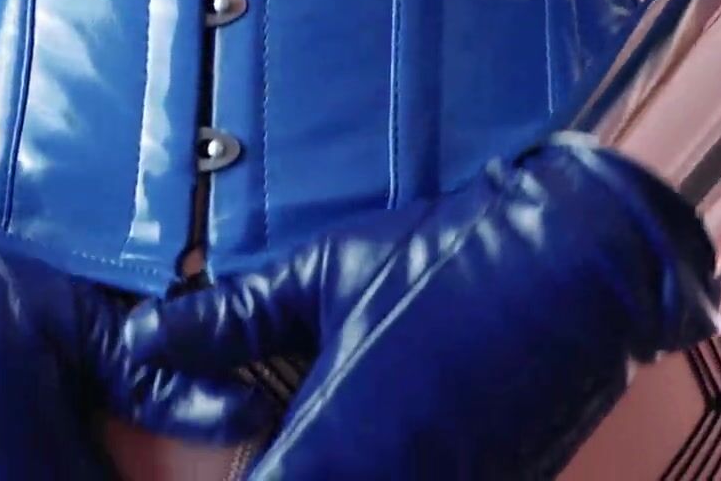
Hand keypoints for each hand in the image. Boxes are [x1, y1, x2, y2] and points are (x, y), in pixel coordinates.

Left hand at [123, 135, 720, 478]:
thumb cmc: (443, 262)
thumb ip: (224, 322)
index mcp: (333, 448)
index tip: (238, 441)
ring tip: (331, 414)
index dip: (236, 476)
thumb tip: (143, 335)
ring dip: (328, 462)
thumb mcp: (320, 279)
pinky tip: (387, 417)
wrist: (578, 264)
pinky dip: (382, 461)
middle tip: (281, 422)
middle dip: (283, 466)